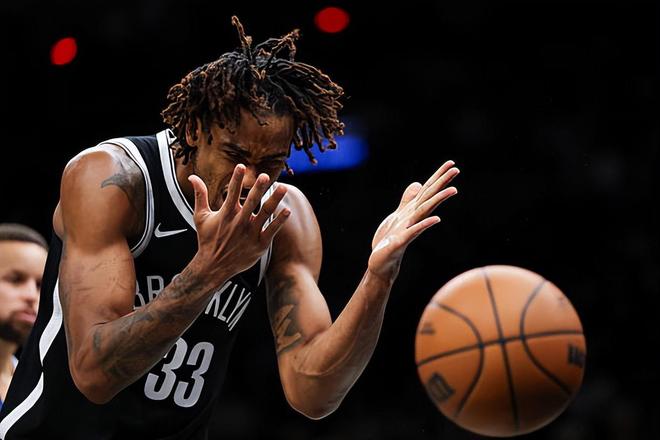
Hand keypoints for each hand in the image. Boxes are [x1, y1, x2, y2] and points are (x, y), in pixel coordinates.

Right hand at [188, 164, 289, 282]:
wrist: (214, 266)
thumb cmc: (207, 239)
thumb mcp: (200, 217)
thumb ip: (200, 195)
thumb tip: (192, 177)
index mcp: (226, 214)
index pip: (232, 192)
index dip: (236, 179)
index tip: (241, 166)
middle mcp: (239, 222)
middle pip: (251, 202)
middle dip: (258, 188)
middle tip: (264, 176)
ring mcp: (250, 234)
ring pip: (265, 214)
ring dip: (274, 200)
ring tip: (282, 188)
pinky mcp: (259, 244)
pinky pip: (272, 231)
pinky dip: (279, 221)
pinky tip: (287, 210)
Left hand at [368, 160, 458, 281]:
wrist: (382, 263)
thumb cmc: (390, 240)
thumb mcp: (398, 215)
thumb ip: (408, 200)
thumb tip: (418, 183)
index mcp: (413, 211)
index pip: (428, 191)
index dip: (438, 176)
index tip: (451, 163)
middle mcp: (414, 218)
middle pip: (429, 198)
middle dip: (442, 184)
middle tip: (456, 170)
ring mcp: (408, 229)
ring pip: (425, 212)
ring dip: (438, 200)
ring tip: (453, 190)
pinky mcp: (399, 242)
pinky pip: (413, 232)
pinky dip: (424, 225)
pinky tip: (436, 219)